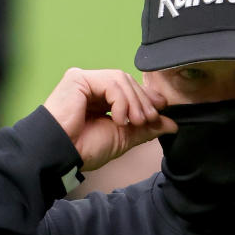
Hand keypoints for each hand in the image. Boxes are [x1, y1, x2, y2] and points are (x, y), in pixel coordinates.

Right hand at [43, 68, 176, 170]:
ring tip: (135, 121)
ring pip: (121, 79)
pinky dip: (121, 100)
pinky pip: (110, 82)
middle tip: (149, 120)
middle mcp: (91, 87)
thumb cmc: (84, 149)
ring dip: (134, 102)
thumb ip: (146, 129)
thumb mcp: (123, 138)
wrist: (62, 155)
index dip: (147, 98)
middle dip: (143, 101)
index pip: (129, 89)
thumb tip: (172, 125)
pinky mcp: (77, 79)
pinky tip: (119, 118)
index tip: (160, 111)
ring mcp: (84, 81)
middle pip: (127, 82)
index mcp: (99, 99)